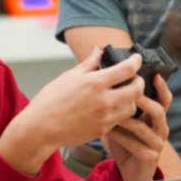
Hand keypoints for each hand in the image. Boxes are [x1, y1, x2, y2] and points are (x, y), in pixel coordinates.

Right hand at [0, 48, 144, 174]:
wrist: (41, 128)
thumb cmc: (51, 100)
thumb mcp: (69, 76)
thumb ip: (88, 63)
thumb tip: (99, 50)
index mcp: (95, 82)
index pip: (127, 69)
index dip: (136, 61)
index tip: (137, 58)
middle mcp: (103, 100)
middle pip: (137, 89)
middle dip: (139, 81)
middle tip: (135, 78)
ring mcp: (104, 117)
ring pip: (132, 107)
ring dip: (131, 99)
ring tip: (124, 95)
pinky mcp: (103, 130)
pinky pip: (121, 120)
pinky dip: (120, 112)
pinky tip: (113, 107)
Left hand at [106, 74, 171, 180]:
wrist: (131, 170)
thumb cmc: (127, 141)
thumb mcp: (125, 120)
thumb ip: (122, 103)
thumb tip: (108, 80)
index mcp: (156, 116)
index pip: (164, 98)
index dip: (162, 86)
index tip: (154, 74)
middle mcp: (160, 128)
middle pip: (159, 110)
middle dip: (144, 101)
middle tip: (130, 93)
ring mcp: (157, 143)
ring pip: (146, 128)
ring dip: (128, 119)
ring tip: (113, 112)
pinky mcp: (150, 156)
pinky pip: (136, 145)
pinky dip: (121, 137)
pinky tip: (107, 131)